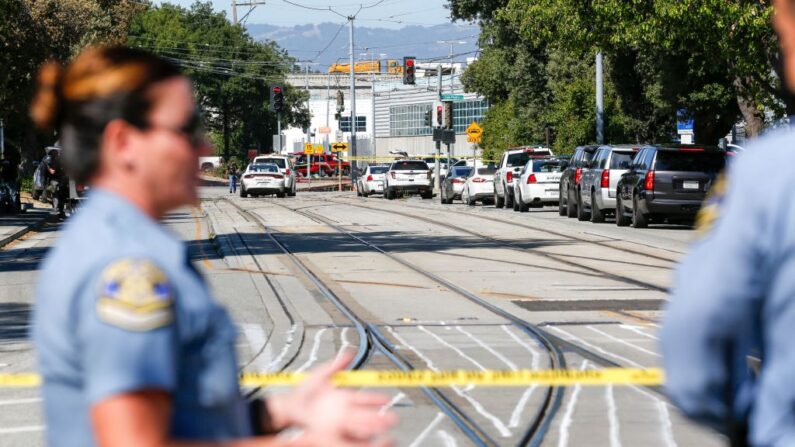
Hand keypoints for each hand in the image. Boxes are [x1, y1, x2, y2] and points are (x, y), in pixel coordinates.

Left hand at [269, 352, 397, 444]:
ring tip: (381, 428)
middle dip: (379, 417)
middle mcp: (344, 410)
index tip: (387, 399)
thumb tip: (349, 351)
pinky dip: (357, 435)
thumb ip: (335, 365)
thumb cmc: (302, 393)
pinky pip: (348, 435)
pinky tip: (365, 436)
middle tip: (392, 418)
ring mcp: (338, 422)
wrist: (288, 408)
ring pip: (359, 426)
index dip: (376, 399)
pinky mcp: (332, 432)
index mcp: (344, 397)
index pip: (364, 398)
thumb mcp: (320, 375)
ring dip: (371, 428)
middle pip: (366, 414)